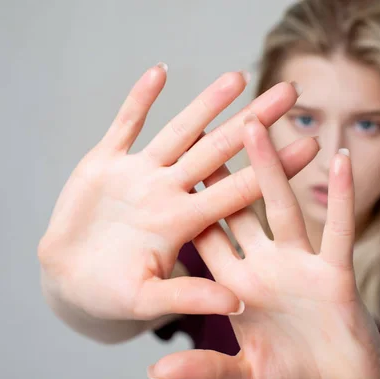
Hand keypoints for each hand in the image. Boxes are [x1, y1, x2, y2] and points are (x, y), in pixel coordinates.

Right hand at [37, 64, 318, 322]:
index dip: (274, 168)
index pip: (240, 190)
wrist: (69, 278)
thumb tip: (236, 305)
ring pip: (179, 131)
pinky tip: (160, 72)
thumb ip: (188, 296)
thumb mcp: (148, 299)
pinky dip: (139, 100)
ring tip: (238, 76)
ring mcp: (139, 174)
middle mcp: (169, 191)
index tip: (310, 145)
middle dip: (253, 121)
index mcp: (184, 222)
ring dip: (205, 104)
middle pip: (219, 149)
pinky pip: (126, 125)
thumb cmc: (110, 294)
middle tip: (290, 93)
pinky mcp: (105, 163)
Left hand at [147, 115, 379, 378]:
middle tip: (202, 126)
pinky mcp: (336, 273)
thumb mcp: (243, 376)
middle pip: (237, 207)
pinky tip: (339, 159)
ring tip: (258, 122)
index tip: (165, 166)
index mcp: (234, 286)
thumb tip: (154, 369)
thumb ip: (204, 366)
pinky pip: (339, 228)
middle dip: (221, 168)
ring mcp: (300, 264)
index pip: (203, 235)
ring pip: (282, 206)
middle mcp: (264, 266)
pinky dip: (342, 196)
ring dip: (271, 166)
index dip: (184, 202)